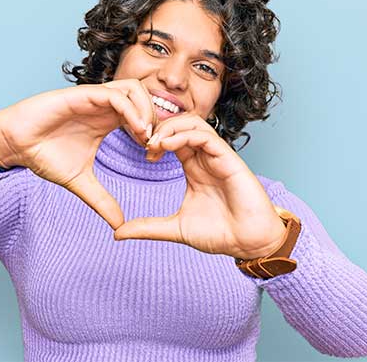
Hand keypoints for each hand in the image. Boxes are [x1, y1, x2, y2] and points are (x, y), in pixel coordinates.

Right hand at [0, 79, 156, 228]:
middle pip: (145, 97)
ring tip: (145, 137)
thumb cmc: (44, 155)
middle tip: (154, 146)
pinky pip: (115, 95)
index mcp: (108, 120)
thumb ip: (102, 200)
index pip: (143, 115)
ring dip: (146, 111)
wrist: (15, 145)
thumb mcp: (80, 182)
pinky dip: (131, 110)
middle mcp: (104, 106)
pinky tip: (135, 131)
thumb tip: (119, 225)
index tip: (153, 157)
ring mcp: (94, 98)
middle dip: (157, 120)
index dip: (155, 133)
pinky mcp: (81, 95)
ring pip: (134, 89)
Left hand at [113, 113, 286, 259]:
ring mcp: (217, 157)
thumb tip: (117, 234)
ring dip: (170, 128)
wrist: (249, 244)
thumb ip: (148, 228)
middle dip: (160, 128)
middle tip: (145, 144)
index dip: (155, 140)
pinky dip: (184, 135)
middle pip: (181, 124)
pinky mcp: (229, 160)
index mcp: (194, 168)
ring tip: (154, 143)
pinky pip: (206, 136)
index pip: (172, 139)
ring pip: (193, 123)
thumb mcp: (175, 229)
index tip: (143, 154)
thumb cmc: (220, 234)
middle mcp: (205, 158)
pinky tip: (167, 146)